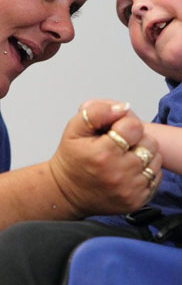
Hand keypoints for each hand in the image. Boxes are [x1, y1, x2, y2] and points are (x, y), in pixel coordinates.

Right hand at [50, 100, 161, 217]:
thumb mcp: (74, 129)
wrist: (66, 193)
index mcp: (103, 154)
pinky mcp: (135, 201)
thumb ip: (97, 111)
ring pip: (155, 160)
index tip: (114, 131)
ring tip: (125, 156)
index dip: (125, 124)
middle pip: (148, 143)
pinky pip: (155, 177)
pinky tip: (129, 169)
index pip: (134, 127)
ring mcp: (128, 190)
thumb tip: (123, 107)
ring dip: (143, 154)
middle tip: (120, 144)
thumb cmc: (71, 159)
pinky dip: (146, 170)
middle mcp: (118, 174)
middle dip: (136, 139)